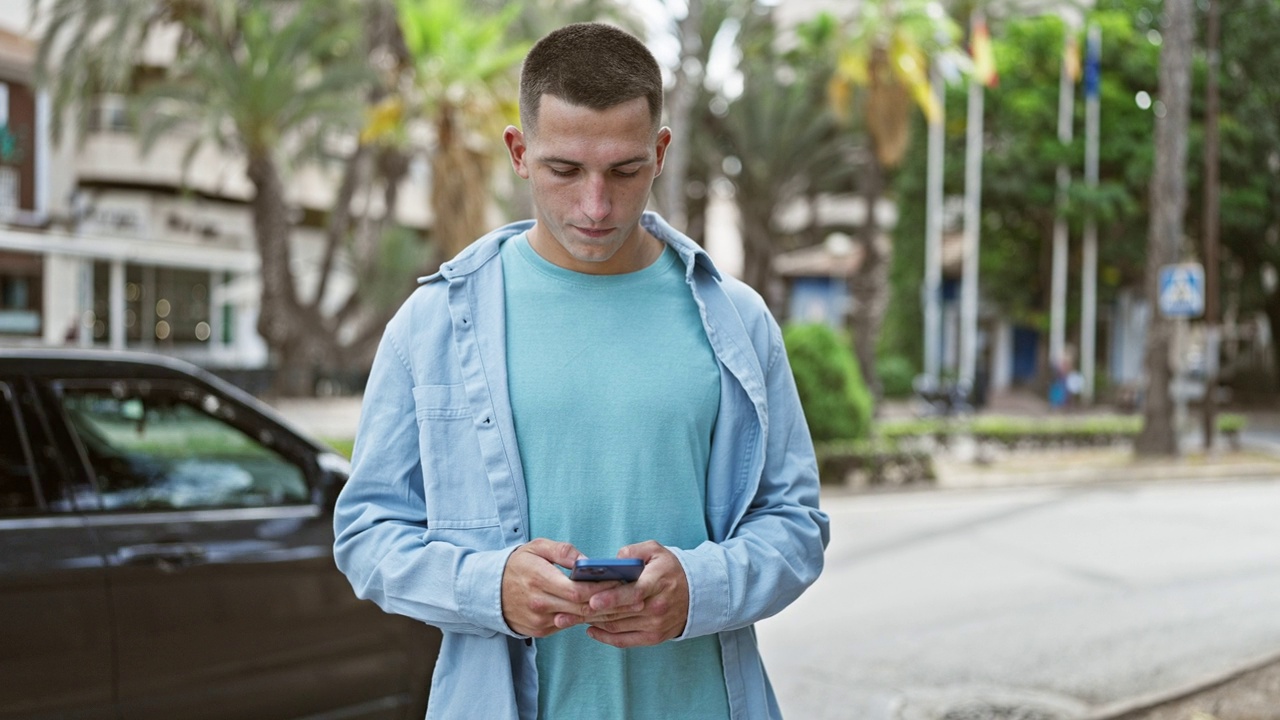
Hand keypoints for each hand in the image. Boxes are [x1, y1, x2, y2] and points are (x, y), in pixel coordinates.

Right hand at [501, 539, 629, 637]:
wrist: (488, 590)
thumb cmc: (517, 564)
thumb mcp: (537, 547)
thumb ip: (563, 551)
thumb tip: (586, 561)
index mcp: (539, 579)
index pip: (578, 590)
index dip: (602, 588)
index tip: (622, 583)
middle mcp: (539, 603)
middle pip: (583, 608)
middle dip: (612, 604)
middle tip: (636, 599)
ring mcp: (539, 620)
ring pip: (579, 620)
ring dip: (604, 615)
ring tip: (628, 607)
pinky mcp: (540, 631)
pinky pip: (568, 625)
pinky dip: (587, 620)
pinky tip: (605, 613)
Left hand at [580, 541, 689, 647]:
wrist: (697, 594)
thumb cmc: (670, 569)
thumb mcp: (656, 551)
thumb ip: (634, 551)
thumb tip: (613, 560)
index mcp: (658, 582)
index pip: (633, 592)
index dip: (611, 598)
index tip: (592, 600)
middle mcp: (657, 606)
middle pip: (619, 611)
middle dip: (590, 612)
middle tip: (565, 610)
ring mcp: (655, 624)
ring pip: (617, 626)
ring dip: (592, 623)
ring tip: (569, 618)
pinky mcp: (653, 637)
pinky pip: (624, 640)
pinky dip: (605, 637)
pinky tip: (590, 629)